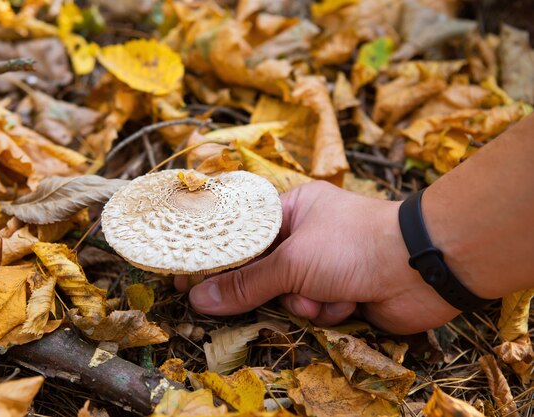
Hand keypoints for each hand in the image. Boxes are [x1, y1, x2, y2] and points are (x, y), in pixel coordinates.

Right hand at [175, 181, 460, 333]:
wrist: (421, 269)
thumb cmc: (353, 244)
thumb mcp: (292, 260)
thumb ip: (246, 283)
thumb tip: (199, 299)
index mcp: (291, 210)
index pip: (240, 232)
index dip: (214, 255)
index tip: (186, 275)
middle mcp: (304, 237)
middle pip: (259, 270)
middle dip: (261, 288)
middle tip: (224, 300)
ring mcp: (322, 267)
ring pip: (286, 296)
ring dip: (303, 301)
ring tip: (322, 293)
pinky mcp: (338, 295)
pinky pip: (312, 310)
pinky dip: (326, 311)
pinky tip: (346, 301)